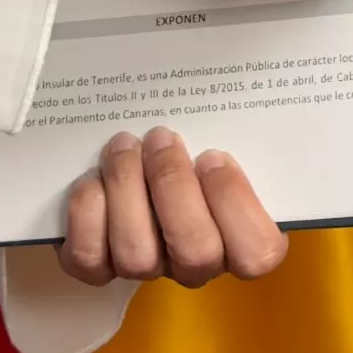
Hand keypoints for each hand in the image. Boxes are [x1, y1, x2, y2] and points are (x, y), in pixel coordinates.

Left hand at [54, 127, 285, 286]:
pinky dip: (89, 212)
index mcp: (237, 236)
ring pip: (138, 254)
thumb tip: (263, 84)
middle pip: (195, 252)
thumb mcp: (223, 136)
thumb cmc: (188, 146)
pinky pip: (89, 256)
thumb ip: (240, 133)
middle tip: (160, 137)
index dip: (234, 203)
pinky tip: (94, 176)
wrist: (129, 157)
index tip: (212, 154)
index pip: (257, 252)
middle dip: (174, 186)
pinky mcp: (96, 266)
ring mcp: (144, 268)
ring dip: (128, 189)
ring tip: (124, 145)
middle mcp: (193, 263)